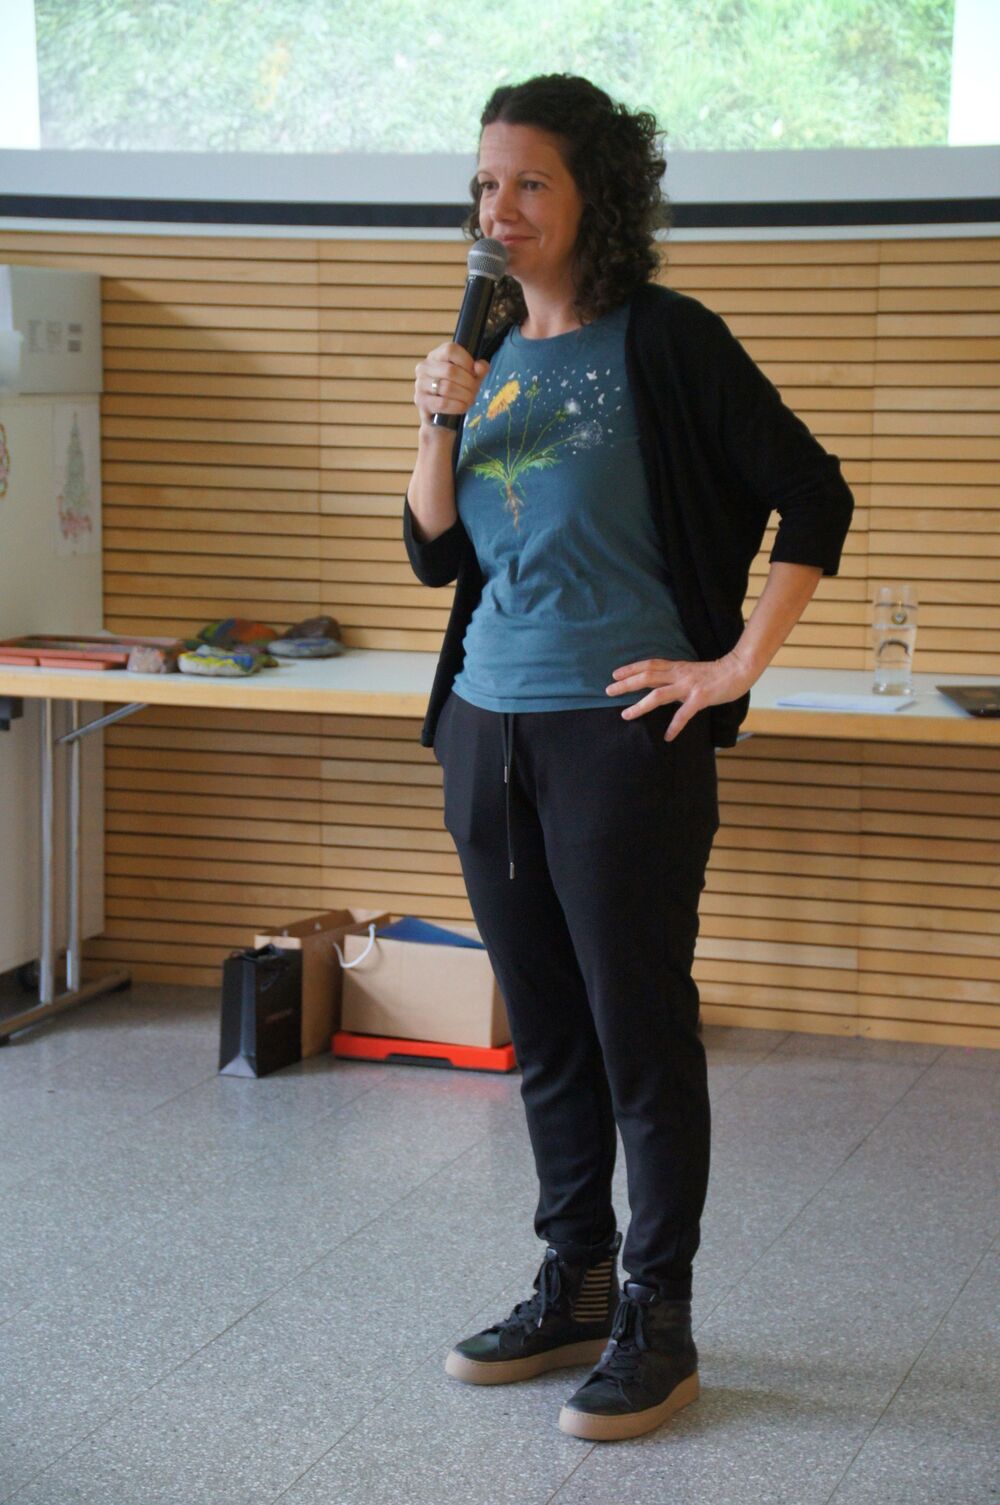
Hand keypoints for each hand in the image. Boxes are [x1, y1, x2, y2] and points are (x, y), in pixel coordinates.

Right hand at [414, 341, 489, 428]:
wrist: (442, 419)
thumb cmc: (457, 393)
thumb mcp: (471, 378)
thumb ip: (479, 370)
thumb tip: (480, 367)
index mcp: (436, 356)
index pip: (450, 350)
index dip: (466, 361)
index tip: (474, 372)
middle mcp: (424, 367)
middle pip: (451, 370)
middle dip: (468, 382)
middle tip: (475, 390)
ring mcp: (420, 384)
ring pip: (447, 387)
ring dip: (465, 395)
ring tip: (470, 399)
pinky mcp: (421, 402)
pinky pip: (443, 403)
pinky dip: (458, 406)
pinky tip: (463, 407)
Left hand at [606, 651, 756, 741]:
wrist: (740, 669)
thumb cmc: (718, 672)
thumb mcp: (693, 671)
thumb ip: (677, 677)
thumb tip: (663, 686)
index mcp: (677, 667)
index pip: (649, 665)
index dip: (631, 668)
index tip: (614, 673)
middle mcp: (679, 675)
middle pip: (647, 677)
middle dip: (626, 684)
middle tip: (608, 690)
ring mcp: (689, 686)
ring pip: (658, 695)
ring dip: (640, 705)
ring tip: (625, 715)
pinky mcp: (700, 698)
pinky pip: (683, 714)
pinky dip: (674, 726)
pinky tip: (667, 736)